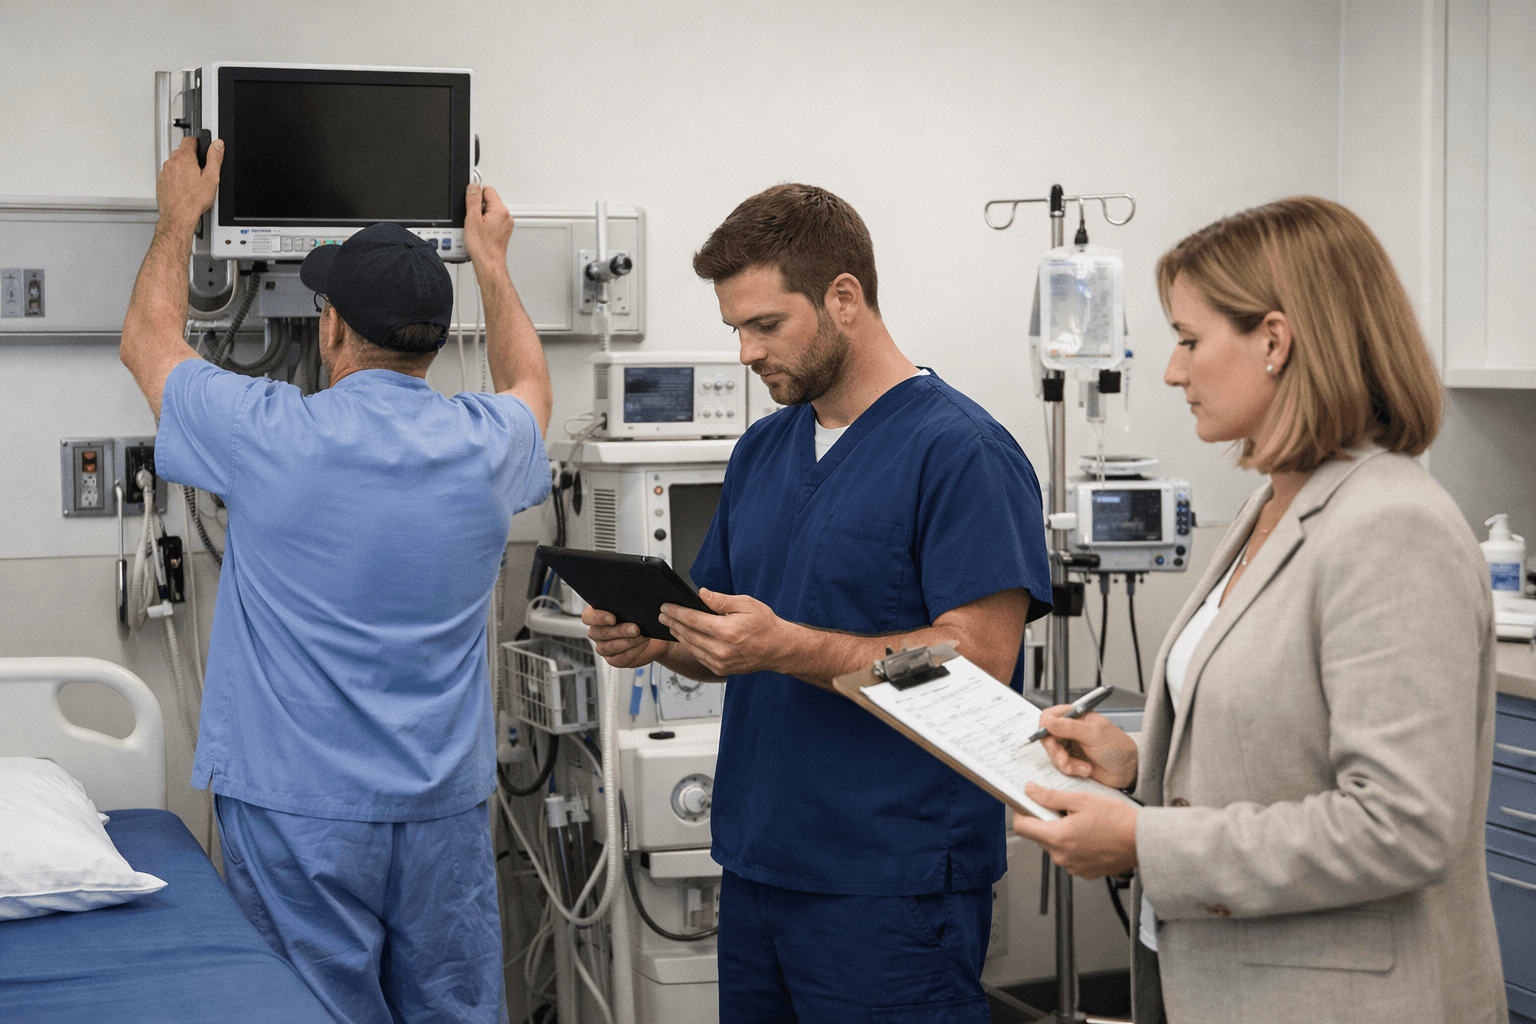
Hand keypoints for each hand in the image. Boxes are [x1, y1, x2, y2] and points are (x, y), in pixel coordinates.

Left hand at [157, 136, 221, 231]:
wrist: (179, 215)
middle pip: (181, 151)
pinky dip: (176, 178)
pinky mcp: (161, 181)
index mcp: (184, 158)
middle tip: (200, 171)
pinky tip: (185, 188)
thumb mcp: (211, 178)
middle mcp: (171, 162)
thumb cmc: (193, 200)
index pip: (190, 140)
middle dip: (191, 158)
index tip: (202, 150)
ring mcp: (165, 172)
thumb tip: (218, 145)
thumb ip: (215, 158)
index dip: (198, 143)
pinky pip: (170, 174)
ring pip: (175, 163)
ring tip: (193, 182)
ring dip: (183, 168)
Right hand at [463, 183, 512, 268]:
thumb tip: (473, 186)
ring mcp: (505, 224)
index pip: (487, 190)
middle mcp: (506, 216)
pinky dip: (484, 224)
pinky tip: (479, 233)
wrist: (489, 264)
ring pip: (490, 212)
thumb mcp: (472, 219)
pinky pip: (492, 221)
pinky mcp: (503, 231)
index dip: (475, 194)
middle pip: (489, 201)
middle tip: (471, 219)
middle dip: (478, 207)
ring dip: (480, 216)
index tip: (469, 200)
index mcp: (500, 210)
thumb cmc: (483, 247)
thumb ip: (473, 200)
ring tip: (475, 228)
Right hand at [582, 606, 668, 668]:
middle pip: (600, 633)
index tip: (613, 618)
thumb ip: (630, 603)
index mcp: (597, 616)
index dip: (597, 617)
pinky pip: (619, 659)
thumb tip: (635, 598)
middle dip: (619, 630)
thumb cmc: (642, 619)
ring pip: (608, 647)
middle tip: (636, 628)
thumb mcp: (637, 608)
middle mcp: (597, 632)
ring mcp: (603, 648)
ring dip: (627, 642)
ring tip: (642, 636)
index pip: (588, 616)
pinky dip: (632, 651)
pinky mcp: (613, 660)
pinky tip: (643, 644)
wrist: (653, 636)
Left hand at [659, 589, 790, 677]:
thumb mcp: (746, 604)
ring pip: (692, 647)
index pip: (693, 620)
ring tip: (671, 626)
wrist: (778, 648)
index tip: (666, 607)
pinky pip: (700, 657)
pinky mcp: (721, 669)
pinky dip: (691, 647)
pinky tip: (686, 638)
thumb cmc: (765, 625)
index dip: (677, 613)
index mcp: (727, 631)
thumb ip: (721, 600)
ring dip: (679, 636)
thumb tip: (702, 594)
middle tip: (663, 615)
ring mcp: (720, 662)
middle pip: (688, 635)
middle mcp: (721, 649)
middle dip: (673, 623)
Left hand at [1011, 784, 1137, 878]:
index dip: (1021, 813)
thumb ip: (1051, 797)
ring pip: (1054, 846)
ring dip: (1060, 833)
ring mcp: (1073, 867)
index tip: (1026, 804)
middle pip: (1039, 836)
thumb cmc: (1118, 820)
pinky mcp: (1084, 872)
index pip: (1021, 828)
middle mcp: (1062, 856)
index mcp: (1058, 837)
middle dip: (1045, 821)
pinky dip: (1073, 845)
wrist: (1143, 841)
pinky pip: (1069, 856)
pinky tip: (1089, 835)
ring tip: (1081, 822)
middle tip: (1063, 809)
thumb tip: (1030, 791)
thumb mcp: (1082, 800)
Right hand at [1036, 707, 1137, 790]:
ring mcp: (1071, 746)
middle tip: (1063, 758)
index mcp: (1077, 717)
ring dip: (1064, 762)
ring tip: (1080, 766)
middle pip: (1047, 736)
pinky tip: (1085, 770)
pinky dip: (1071, 769)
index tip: (1048, 738)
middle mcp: (1071, 730)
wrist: (1128, 772)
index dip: (1045, 727)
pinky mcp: (1072, 760)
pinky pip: (1060, 765)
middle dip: (1055, 750)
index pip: (1051, 716)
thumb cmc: (1118, 748)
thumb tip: (1048, 721)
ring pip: (1053, 753)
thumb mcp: (1094, 734)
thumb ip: (1070, 727)